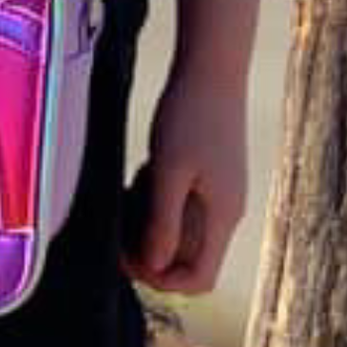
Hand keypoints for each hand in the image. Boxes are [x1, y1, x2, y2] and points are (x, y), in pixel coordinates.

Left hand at [120, 66, 249, 294]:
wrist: (212, 65)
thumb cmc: (190, 114)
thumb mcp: (168, 171)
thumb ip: (162, 222)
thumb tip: (155, 267)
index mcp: (223, 215)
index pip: (200, 278)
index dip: (163, 280)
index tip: (130, 257)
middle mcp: (226, 210)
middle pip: (187, 257)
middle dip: (150, 248)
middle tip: (120, 224)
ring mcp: (220, 191)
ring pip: (180, 230)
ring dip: (150, 221)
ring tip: (132, 190)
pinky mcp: (209, 174)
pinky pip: (180, 204)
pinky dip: (157, 198)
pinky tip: (144, 171)